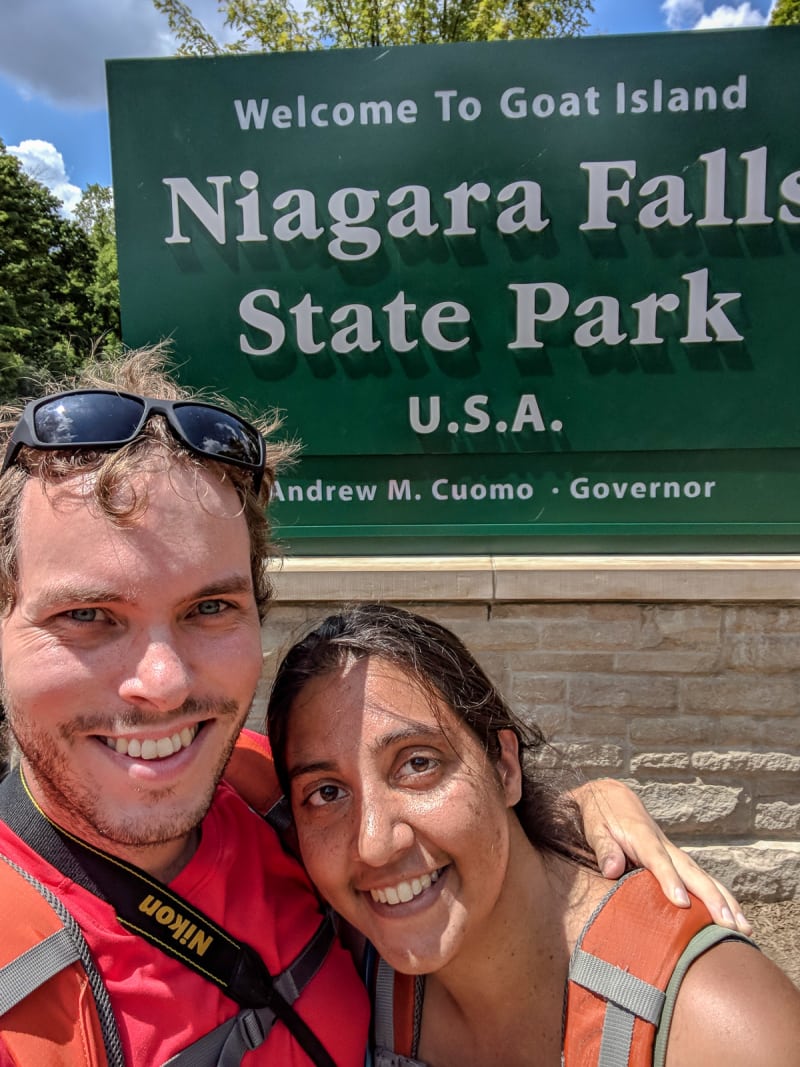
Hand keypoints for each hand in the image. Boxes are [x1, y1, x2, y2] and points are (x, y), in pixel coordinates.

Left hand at [573, 777, 750, 933]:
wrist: (612, 797)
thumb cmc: (599, 815)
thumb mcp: (594, 827)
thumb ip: (603, 847)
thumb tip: (612, 870)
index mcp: (641, 838)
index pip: (658, 860)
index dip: (669, 880)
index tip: (681, 902)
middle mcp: (663, 846)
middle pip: (691, 872)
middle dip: (711, 897)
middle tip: (728, 924)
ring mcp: (673, 853)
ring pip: (702, 877)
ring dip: (724, 901)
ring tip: (743, 928)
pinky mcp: (676, 861)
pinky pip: (701, 879)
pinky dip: (720, 897)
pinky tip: (735, 918)